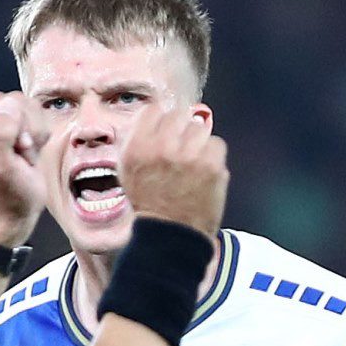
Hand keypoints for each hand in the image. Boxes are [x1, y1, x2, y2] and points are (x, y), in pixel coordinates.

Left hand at [0, 92, 47, 245]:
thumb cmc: (8, 197)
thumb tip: (9, 104)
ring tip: (27, 156)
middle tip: (24, 153)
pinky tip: (31, 153)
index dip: (17, 120)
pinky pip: (35, 119)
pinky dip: (40, 136)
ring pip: (28, 108)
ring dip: (35, 133)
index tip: (20, 146)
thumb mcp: (3, 167)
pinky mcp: (14, 131)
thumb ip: (2, 133)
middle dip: (28, 128)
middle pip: (16, 102)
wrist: (15, 214)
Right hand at [120, 102, 227, 239]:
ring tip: (193, 161)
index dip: (161, 120)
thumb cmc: (150, 203)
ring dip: (197, 142)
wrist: (171, 234)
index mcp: (137, 149)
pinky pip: (217, 143)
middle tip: (182, 147)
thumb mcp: (128, 172)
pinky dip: (212, 155)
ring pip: (199, 128)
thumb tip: (153, 117)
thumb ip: (136, 143)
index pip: (153, 111)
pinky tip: (204, 170)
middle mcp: (161, 149)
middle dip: (181, 130)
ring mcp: (188, 156)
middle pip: (178, 116)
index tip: (165, 129)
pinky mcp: (211, 165)